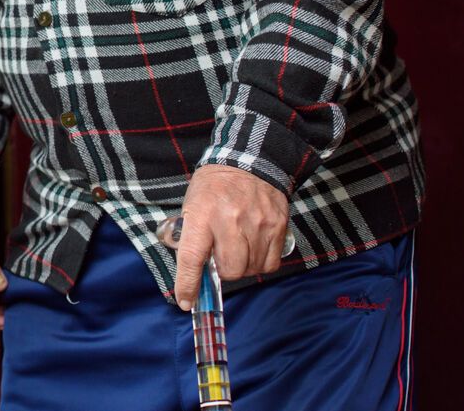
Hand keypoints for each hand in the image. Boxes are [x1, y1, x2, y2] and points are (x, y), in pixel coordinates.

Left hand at [172, 164, 289, 309]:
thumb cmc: (214, 187)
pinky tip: (254, 248)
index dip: (188, 284)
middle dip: (223, 272)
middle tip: (221, 259)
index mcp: (202, 215)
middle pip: (230, 270)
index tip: (186, 301)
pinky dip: (260, 263)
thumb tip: (190, 270)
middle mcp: (230, 221)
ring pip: (251, 269)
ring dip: (242, 266)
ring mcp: (257, 224)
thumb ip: (191, 236)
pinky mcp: (277, 227)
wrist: (248, 161)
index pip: (192, 257)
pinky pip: (270, 263)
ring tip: (237, 248)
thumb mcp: (191, 205)